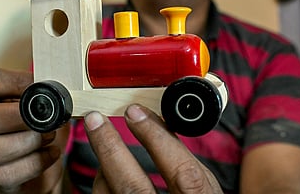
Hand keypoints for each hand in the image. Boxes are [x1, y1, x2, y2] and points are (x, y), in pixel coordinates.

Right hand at [0, 68, 68, 193]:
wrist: (48, 161)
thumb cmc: (43, 127)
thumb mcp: (45, 104)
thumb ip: (44, 93)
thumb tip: (51, 87)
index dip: (12, 82)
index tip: (38, 88)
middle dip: (12, 118)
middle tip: (41, 120)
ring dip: (22, 142)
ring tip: (48, 136)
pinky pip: (2, 175)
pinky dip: (33, 164)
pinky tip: (50, 153)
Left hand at [84, 104, 222, 193]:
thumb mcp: (204, 188)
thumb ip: (184, 160)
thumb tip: (155, 123)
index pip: (182, 173)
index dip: (156, 139)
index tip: (135, 113)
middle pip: (132, 187)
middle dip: (110, 148)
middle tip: (95, 120)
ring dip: (104, 166)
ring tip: (105, 145)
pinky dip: (102, 184)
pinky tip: (106, 172)